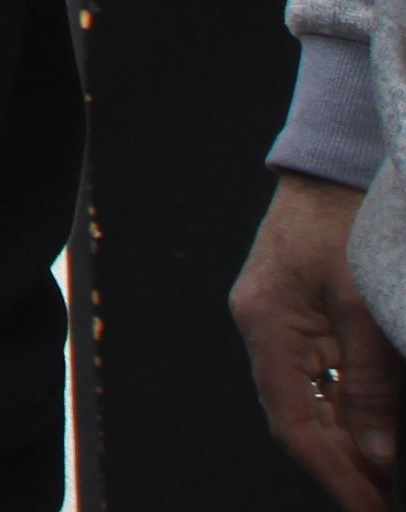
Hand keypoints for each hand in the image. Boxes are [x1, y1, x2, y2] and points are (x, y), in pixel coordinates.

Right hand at [237, 171, 401, 505]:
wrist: (328, 168)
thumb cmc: (349, 225)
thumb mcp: (365, 304)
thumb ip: (370, 380)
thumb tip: (377, 454)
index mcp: (268, 327)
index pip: (295, 424)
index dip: (334, 474)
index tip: (372, 510)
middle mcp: (260, 330)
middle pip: (296, 420)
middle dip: (343, 468)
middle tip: (386, 505)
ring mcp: (272, 323)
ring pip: (305, 403)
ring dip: (345, 444)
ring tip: (386, 481)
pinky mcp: (291, 316)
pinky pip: (313, 378)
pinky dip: (343, 412)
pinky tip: (373, 434)